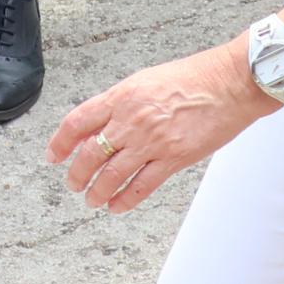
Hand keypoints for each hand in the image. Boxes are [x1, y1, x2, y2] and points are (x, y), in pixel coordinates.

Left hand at [46, 43, 268, 213]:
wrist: (230, 83)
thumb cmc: (194, 77)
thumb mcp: (147, 81)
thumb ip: (120, 103)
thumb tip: (97, 125)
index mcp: (123, 96)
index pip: (78, 123)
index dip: (60, 143)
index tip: (53, 156)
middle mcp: (131, 120)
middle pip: (89, 154)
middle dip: (76, 175)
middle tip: (74, 184)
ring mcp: (151, 141)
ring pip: (111, 175)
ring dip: (96, 192)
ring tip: (92, 200)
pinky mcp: (173, 158)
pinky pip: (140, 186)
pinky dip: (124, 200)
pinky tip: (117, 206)